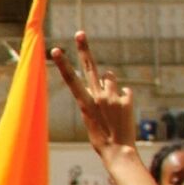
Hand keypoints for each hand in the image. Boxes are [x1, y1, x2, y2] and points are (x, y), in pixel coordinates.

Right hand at [50, 32, 135, 159]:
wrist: (118, 151)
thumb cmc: (101, 137)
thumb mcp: (92, 118)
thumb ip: (97, 96)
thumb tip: (109, 76)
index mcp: (85, 103)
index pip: (71, 80)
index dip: (63, 64)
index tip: (56, 49)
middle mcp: (98, 96)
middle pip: (90, 68)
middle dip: (84, 49)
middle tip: (80, 33)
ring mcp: (113, 97)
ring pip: (112, 80)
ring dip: (112, 88)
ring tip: (113, 108)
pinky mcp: (127, 99)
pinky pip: (125, 92)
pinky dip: (124, 100)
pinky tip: (123, 114)